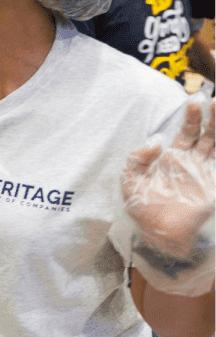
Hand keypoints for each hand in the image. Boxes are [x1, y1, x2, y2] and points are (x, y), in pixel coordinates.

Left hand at [121, 99, 215, 295]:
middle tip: (211, 101)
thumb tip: (156, 141)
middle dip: (210, 117)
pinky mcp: (212, 185)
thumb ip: (137, 159)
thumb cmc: (142, 209)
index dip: (191, 117)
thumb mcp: (130, 181)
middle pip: (206, 134)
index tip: (192, 102)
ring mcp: (204, 173)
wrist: (158, 235)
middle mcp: (191, 163)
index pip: (186, 132)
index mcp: (172, 158)